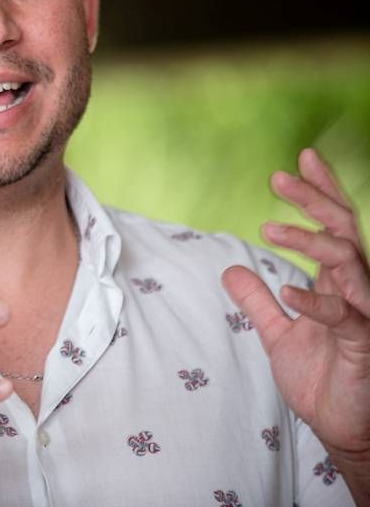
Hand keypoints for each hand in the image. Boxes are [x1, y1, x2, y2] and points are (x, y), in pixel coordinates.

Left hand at [222, 149, 369, 468]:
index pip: (333, 226)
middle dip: (314, 198)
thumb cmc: (321, 379)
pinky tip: (287, 291)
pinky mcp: (364, 342)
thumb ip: (258, 301)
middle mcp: (356, 290)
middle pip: (343, 229)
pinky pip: (343, 313)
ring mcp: (364, 313)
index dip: (320, 191)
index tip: (300, 159)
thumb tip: (230, 269)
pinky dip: (314, 299)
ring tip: (268, 229)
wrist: (341, 428)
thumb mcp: (279, 334)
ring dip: (309, 239)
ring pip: (348, 258)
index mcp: (338, 283)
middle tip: (277, 177)